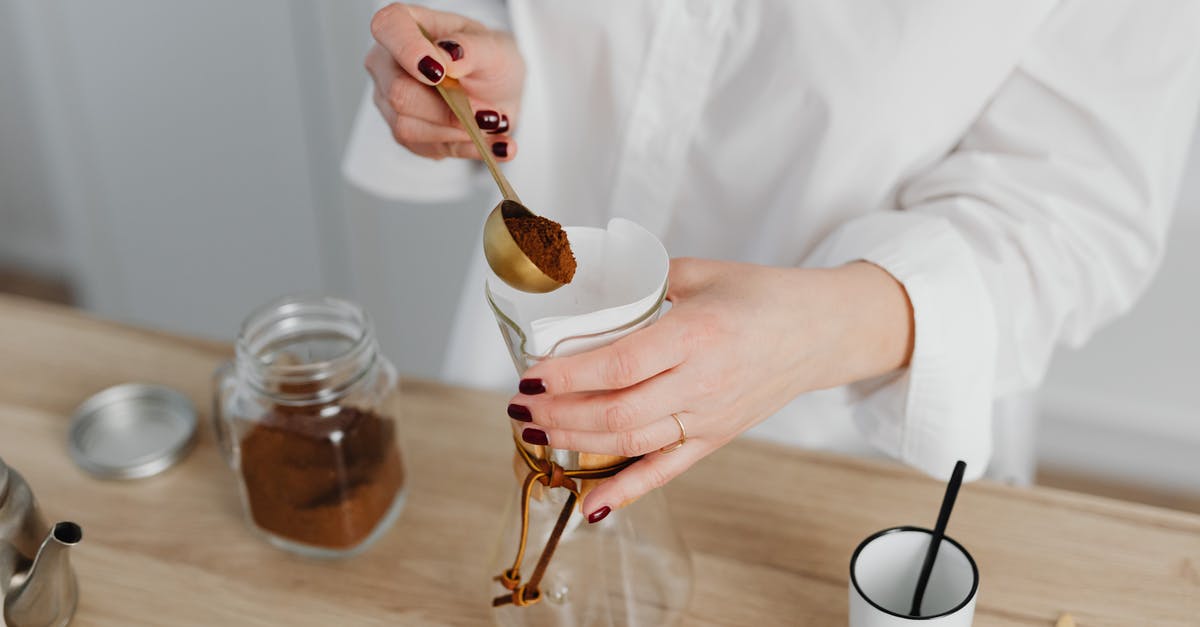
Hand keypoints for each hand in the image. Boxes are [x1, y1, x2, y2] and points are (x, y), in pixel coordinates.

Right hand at [366, 3, 524, 160]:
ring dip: (459, 131)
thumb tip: (447, 56)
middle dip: (449, 109)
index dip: (409, 50)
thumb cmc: (491, 61)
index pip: (388, 27)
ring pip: (409, 128)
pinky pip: (427, 149)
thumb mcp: (496, 49)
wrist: (500, 95)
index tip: (441, 72)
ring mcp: (390, 101)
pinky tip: (492, 144)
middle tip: (490, 113)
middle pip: (399, 93)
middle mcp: (388, 63)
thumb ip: (472, 49)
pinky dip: (465, 148)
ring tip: (494, 124)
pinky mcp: (404, 133)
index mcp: (406, 25)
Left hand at [507, 258, 913, 520]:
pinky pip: (665, 472)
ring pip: (631, 442)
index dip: (568, 373)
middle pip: (616, 410)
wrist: (821, 330)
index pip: (620, 363)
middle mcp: (703, 382)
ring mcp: (709, 417)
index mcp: (697, 334)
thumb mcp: (700, 273)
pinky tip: (588, 505)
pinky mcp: (715, 439)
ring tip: (536, 431)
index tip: (531, 370)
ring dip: (575, 442)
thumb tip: (586, 290)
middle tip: (521, 403)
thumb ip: (643, 282)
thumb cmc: (762, 296)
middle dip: (558, 412)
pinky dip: (625, 492)